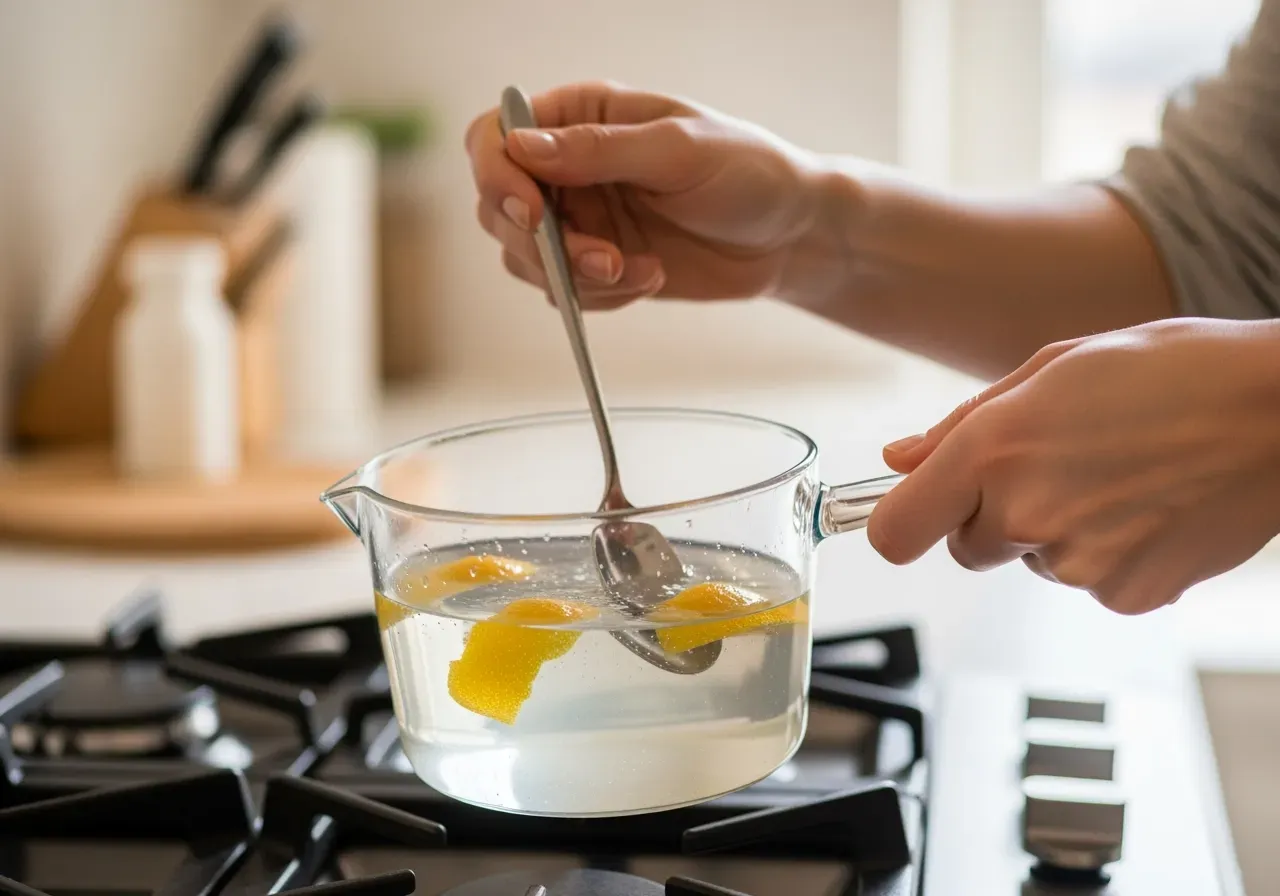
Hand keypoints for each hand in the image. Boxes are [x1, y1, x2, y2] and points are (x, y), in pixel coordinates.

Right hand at [466, 81, 823, 309]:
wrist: (789, 235)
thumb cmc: (747, 172)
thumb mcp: (679, 150)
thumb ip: (599, 150)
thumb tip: (521, 147)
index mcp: (580, 116)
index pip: (495, 137)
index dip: (497, 175)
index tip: (533, 213)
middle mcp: (568, 167)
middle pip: (498, 208)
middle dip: (544, 245)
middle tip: (603, 258)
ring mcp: (580, 220)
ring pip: (525, 259)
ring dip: (575, 277)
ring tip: (638, 270)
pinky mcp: (597, 266)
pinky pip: (564, 292)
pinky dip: (599, 296)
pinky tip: (648, 279)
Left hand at [866, 319, 1279, 613]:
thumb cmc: (1169, 370)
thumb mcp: (1050, 369)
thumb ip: (960, 426)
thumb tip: (898, 462)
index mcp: (994, 451)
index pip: (895, 533)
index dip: (899, 523)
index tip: (918, 511)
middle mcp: (1027, 514)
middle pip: (965, 547)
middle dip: (992, 513)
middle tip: (1056, 463)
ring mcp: (1080, 565)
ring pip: (1030, 561)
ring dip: (1054, 529)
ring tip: (1116, 473)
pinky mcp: (1129, 595)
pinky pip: (1087, 582)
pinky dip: (1107, 553)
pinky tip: (1147, 506)